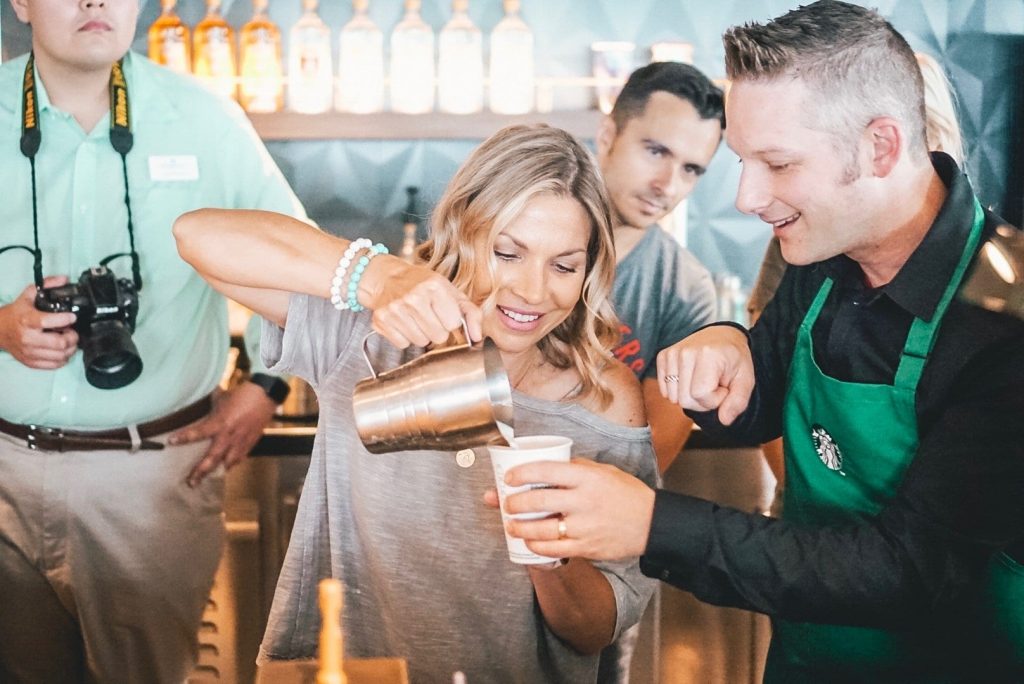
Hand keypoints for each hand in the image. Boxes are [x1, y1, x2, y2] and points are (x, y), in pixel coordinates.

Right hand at [0, 277, 77, 368]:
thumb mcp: (28, 295)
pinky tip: (62, 351)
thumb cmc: (15, 313)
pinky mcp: (30, 361)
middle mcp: (28, 338)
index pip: (49, 321)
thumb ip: (46, 285)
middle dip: (72, 337)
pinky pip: (53, 365)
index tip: (72, 317)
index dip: (66, 319)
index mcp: (27, 320)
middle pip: (60, 343)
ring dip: (70, 348)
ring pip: (60, 356)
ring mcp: (29, 352)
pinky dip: (63, 359)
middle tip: (72, 331)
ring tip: (68, 340)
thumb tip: (64, 279)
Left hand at [169, 382, 277, 486]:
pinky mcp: (251, 442)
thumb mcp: (222, 397)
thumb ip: (210, 406)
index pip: (199, 432)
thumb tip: (199, 404)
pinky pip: (240, 457)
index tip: (171, 442)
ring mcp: (241, 440)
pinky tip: (227, 466)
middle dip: (201, 471)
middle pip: (213, 458)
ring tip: (207, 479)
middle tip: (191, 482)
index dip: (184, 437)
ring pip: (228, 462)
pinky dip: (233, 463)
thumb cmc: (242, 393)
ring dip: (217, 471)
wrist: (265, 395)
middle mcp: (229, 435)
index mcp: (221, 422)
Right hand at [359, 254, 482, 347]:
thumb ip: (470, 312)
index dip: (450, 320)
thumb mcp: (450, 291)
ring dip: (421, 334)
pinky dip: (405, 336)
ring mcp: (395, 309)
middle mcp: (413, 297)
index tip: (442, 311)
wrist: (386, 278)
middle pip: (438, 336)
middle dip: (437, 329)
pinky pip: (403, 344)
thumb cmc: (422, 285)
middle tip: (428, 315)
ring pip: (421, 342)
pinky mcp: (381, 320)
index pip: (453, 323)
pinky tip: (403, 321)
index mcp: (434, 286)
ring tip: (415, 318)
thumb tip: (477, 337)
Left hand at [502, 459, 655, 560]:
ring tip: (510, 524)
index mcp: (587, 477)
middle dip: (514, 503)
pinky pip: (553, 550)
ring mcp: (584, 527)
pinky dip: (536, 546)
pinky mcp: (586, 548)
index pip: (546, 470)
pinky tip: (529, 541)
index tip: (509, 477)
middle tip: (505, 503)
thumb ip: (577, 467)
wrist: (652, 523)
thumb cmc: (627, 494)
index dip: (522, 473)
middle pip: (538, 501)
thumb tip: (549, 465)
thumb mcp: (604, 471)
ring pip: (541, 529)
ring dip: (519, 527)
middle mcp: (583, 501)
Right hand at [656, 325, 754, 425]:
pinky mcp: (663, 356)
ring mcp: (672, 353)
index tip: (723, 387)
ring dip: (690, 396)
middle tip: (714, 385)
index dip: (715, 399)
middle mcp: (686, 352)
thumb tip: (724, 420)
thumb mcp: (745, 380)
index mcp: (708, 355)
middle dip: (702, 401)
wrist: (722, 335)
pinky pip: (665, 390)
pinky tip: (690, 379)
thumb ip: (738, 402)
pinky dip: (678, 391)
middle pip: (684, 400)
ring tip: (703, 381)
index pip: (701, 395)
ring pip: (673, 398)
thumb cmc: (734, 359)